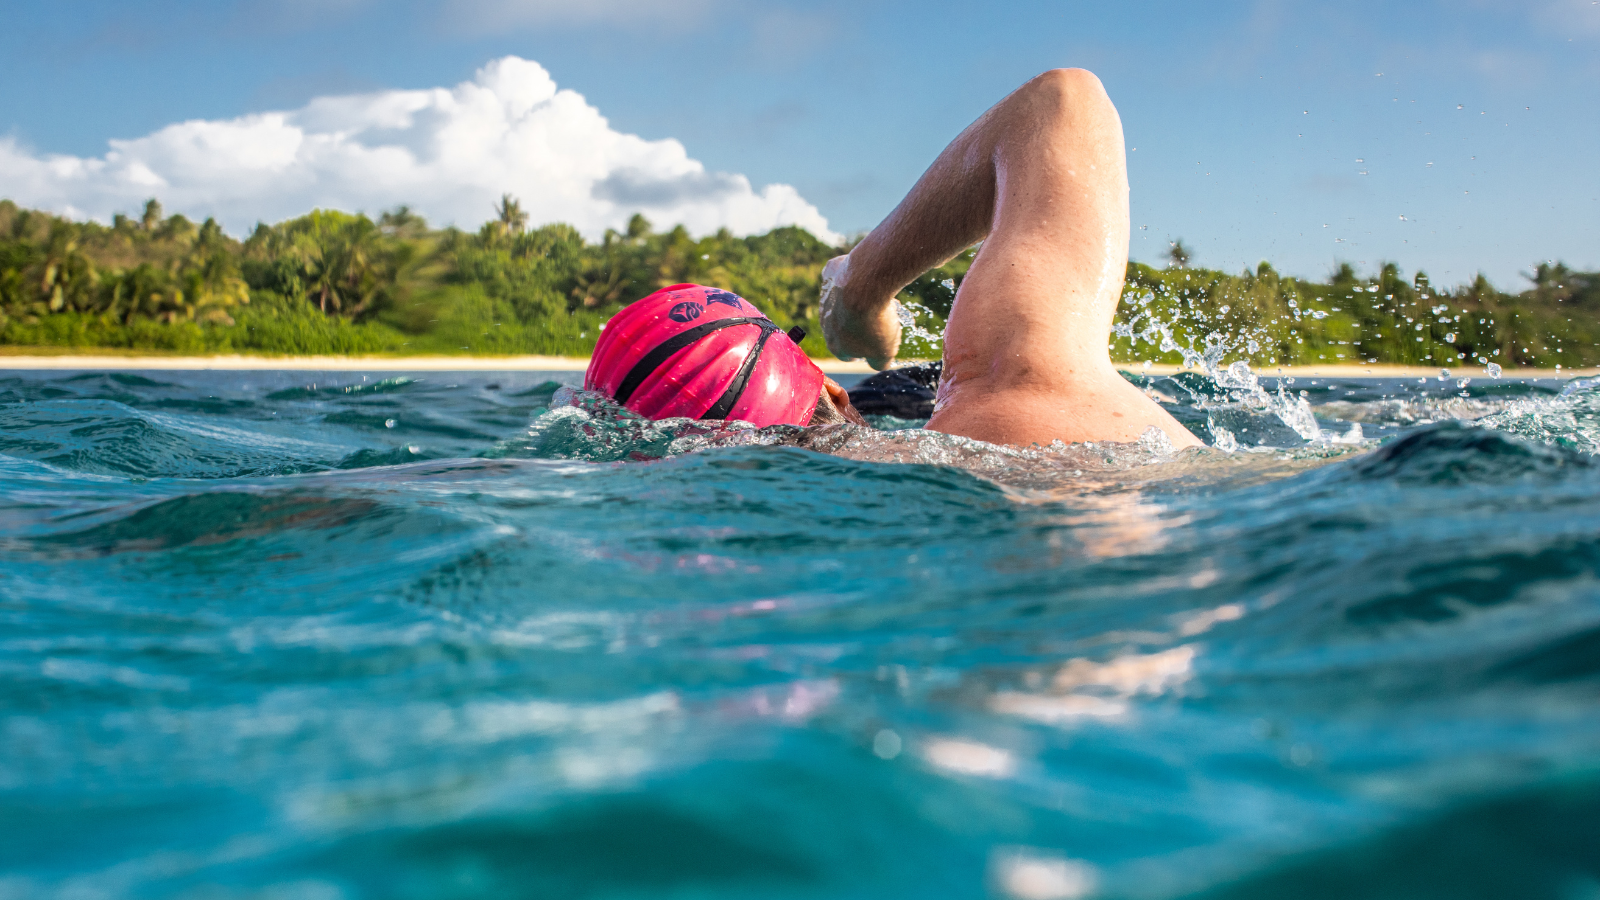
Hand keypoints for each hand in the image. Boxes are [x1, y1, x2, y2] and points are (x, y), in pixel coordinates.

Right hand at [818, 255, 901, 370]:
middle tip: (879, 318)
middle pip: (842, 327)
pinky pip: (841, 277)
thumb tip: (878, 364)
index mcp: (836, 345)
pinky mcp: (829, 274)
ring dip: (857, 301)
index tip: (875, 341)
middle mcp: (824, 323)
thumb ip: (880, 363)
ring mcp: (825, 297)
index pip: (847, 354)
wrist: (866, 284)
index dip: (863, 350)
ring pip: (841, 302)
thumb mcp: (885, 352)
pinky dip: (852, 278)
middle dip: (859, 324)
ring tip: (878, 297)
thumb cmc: (875, 321)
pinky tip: (867, 277)